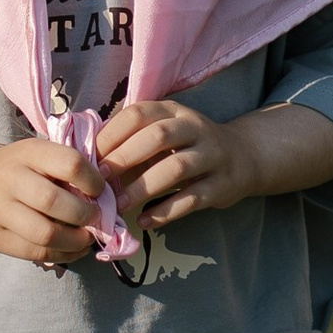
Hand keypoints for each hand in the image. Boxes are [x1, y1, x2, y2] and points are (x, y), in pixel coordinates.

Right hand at [0, 134, 104, 266]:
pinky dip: (63, 255)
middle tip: (96, 218)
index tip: (101, 190)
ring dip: (76, 241)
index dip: (93, 180)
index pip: (69, 164)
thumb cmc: (23, 168)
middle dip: (84, 215)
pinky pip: (35, 253)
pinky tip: (74, 248)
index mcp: (27, 152)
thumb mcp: (43, 155)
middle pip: (54, 202)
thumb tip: (107, 196)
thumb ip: (70, 170)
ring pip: (45, 234)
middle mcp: (7, 179)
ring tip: (87, 237)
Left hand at [96, 99, 266, 227]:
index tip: (91, 157)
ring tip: (119, 205)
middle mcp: (195, 128)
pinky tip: (145, 221)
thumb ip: (133, 139)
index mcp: (174, 111)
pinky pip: (191, 199)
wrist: (243, 156)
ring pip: (175, 168)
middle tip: (101, 180)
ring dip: (143, 187)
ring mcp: (212, 156)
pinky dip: (165, 211)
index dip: (112, 134)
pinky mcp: (221, 186)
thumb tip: (88, 158)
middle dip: (125, 158)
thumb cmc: (189, 145)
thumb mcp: (166, 131)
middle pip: (158, 137)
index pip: (139, 113)